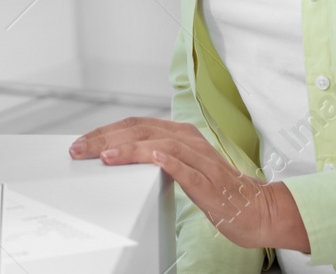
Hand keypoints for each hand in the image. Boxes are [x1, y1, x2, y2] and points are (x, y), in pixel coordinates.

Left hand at [69, 117, 309, 252]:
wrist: (256, 209)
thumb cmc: (217, 190)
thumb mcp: (181, 166)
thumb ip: (157, 155)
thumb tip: (121, 153)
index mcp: (180, 135)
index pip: (135, 124)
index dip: (105, 131)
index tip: (80, 142)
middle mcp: (188, 141)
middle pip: (140, 130)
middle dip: (105, 138)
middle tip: (79, 149)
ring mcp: (199, 160)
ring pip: (158, 145)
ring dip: (128, 148)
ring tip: (104, 155)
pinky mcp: (209, 181)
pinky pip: (185, 168)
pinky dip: (164, 161)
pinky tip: (148, 158)